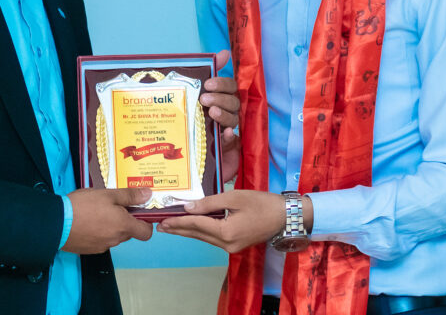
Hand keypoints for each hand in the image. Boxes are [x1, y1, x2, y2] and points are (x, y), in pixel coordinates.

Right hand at [62, 188, 152, 253]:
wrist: (56, 223)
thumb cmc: (84, 206)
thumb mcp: (108, 194)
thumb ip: (129, 195)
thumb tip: (148, 194)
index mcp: (123, 226)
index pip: (146, 233)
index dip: (145, 222)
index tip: (138, 211)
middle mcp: (116, 240)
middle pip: (129, 232)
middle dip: (125, 220)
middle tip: (112, 206)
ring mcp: (102, 246)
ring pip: (114, 236)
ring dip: (111, 226)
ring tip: (96, 212)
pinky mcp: (90, 250)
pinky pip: (101, 241)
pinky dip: (99, 232)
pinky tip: (87, 221)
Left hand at [158, 190, 311, 253]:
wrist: (285, 217)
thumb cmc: (261, 203)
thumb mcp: (234, 197)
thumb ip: (209, 203)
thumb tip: (188, 207)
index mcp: (226, 232)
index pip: (196, 225)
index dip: (178, 222)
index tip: (162, 220)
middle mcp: (226, 244)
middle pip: (197, 235)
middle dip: (178, 230)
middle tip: (160, 226)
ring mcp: (231, 247)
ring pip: (204, 238)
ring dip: (187, 232)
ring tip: (170, 227)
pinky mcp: (235, 245)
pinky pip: (212, 238)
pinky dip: (200, 232)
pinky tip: (191, 228)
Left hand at [200, 50, 239, 180]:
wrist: (187, 161)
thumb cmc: (191, 127)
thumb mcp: (192, 100)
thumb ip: (204, 75)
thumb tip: (224, 52)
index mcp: (220, 100)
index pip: (229, 87)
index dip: (222, 83)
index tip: (207, 83)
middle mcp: (227, 114)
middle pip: (233, 101)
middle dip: (220, 98)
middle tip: (204, 99)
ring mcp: (229, 131)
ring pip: (233, 119)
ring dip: (224, 114)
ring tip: (212, 113)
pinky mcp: (229, 150)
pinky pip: (234, 141)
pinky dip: (231, 136)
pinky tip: (226, 134)